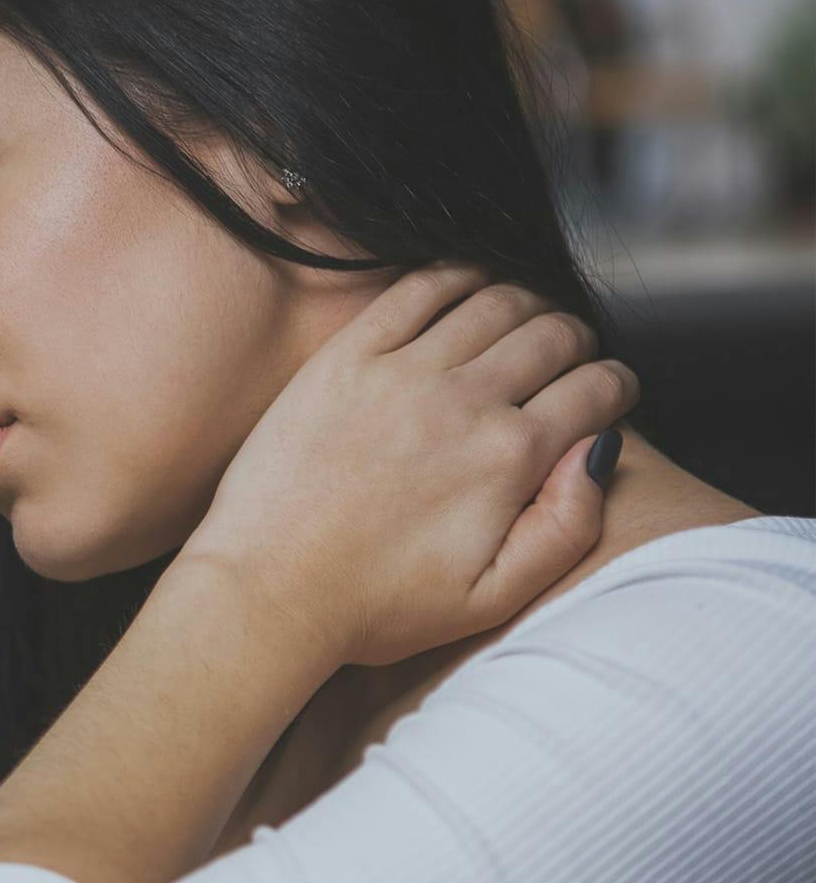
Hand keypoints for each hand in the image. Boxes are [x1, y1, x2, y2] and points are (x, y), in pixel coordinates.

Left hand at [178, 263, 638, 668]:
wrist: (267, 591)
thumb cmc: (374, 605)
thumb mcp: (492, 598)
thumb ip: (567, 527)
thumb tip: (600, 453)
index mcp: (507, 458)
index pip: (596, 389)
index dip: (616, 386)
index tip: (610, 393)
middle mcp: (462, 402)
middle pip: (551, 334)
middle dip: (576, 340)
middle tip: (569, 356)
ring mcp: (399, 373)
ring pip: (493, 301)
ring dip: (524, 303)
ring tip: (522, 324)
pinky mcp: (344, 359)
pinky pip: (415, 290)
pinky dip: (454, 276)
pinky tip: (465, 287)